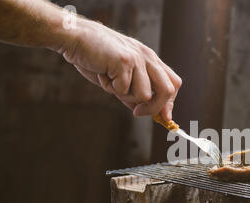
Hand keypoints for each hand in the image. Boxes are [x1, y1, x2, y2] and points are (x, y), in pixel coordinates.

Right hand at [59, 19, 180, 120]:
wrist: (76, 37)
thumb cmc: (97, 58)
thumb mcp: (122, 77)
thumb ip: (137, 93)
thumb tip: (151, 113)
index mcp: (151, 60)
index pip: (173, 83)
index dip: (170, 103)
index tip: (163, 117)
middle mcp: (148, 57)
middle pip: (167, 91)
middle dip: (154, 108)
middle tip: (137, 112)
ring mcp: (137, 58)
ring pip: (145, 95)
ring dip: (125, 96)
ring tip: (111, 81)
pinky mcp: (124, 61)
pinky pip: (124, 90)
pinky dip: (110, 88)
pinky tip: (103, 74)